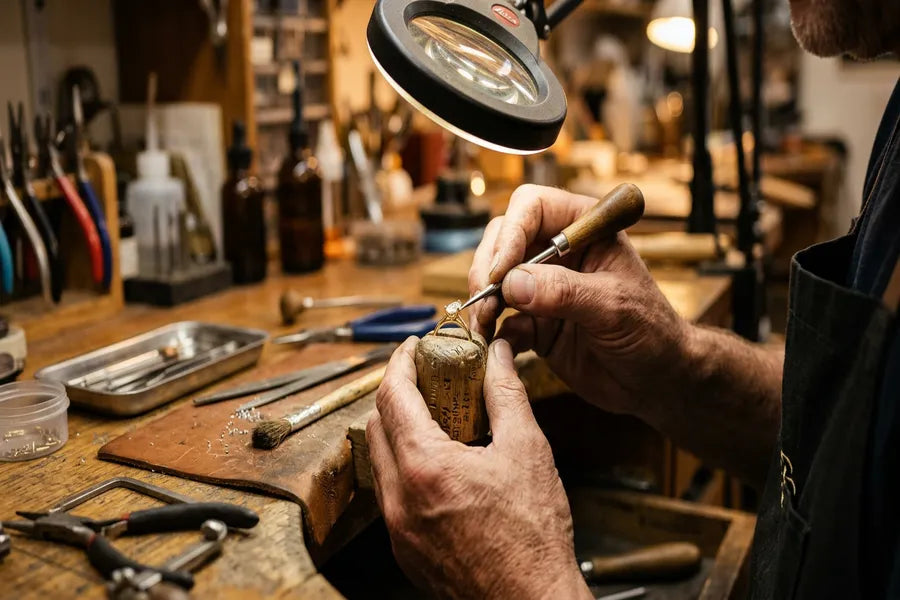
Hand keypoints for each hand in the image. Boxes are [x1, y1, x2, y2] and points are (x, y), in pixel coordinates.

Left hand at [367, 337, 590, 599]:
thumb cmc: (533, 539)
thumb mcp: (527, 451)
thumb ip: (507, 394)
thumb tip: (500, 357)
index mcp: (425, 468)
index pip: (392, 396)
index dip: (400, 362)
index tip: (414, 347)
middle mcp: (399, 498)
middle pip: (377, 425)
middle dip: (397, 394)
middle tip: (427, 378)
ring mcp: (397, 528)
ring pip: (380, 461)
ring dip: (399, 431)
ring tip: (436, 418)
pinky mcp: (404, 549)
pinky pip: (390, 494)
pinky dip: (404, 466)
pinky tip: (439, 464)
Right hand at [468, 184, 691, 420]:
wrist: (658, 380)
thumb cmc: (652, 331)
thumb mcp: (613, 307)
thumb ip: (564, 292)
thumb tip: (512, 283)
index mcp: (584, 227)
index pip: (533, 207)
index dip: (510, 234)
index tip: (500, 272)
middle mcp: (558, 251)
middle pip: (503, 238)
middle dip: (488, 268)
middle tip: (485, 302)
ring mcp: (543, 286)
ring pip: (495, 278)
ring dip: (484, 300)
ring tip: (483, 325)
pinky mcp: (534, 322)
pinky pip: (502, 319)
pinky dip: (492, 331)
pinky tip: (492, 345)